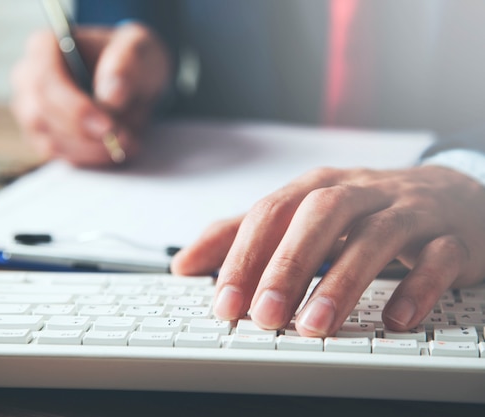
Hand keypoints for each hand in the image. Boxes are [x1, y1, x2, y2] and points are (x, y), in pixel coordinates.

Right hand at [10, 23, 170, 166]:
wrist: (130, 80)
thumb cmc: (129, 58)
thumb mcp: (138, 50)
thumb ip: (126, 66)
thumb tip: (111, 96)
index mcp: (44, 48)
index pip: (45, 83)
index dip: (76, 110)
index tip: (109, 126)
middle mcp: (28, 80)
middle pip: (41, 116)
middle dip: (85, 134)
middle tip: (125, 139)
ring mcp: (31, 111)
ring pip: (50, 142)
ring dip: (91, 149)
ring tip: (128, 143)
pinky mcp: (43, 138)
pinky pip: (60, 156)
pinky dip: (90, 158)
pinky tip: (115, 151)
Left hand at [171, 166, 484, 336]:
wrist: (452, 196)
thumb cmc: (365, 210)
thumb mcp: (301, 216)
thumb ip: (245, 236)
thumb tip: (185, 263)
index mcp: (319, 188)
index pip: (272, 213)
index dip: (244, 256)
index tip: (224, 304)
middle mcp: (361, 191)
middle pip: (320, 216)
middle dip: (288, 265)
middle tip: (265, 316)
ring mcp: (409, 211)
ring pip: (377, 235)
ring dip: (342, 281)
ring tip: (315, 326)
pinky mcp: (451, 237)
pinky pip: (438, 258)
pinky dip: (417, 287)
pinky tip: (395, 320)